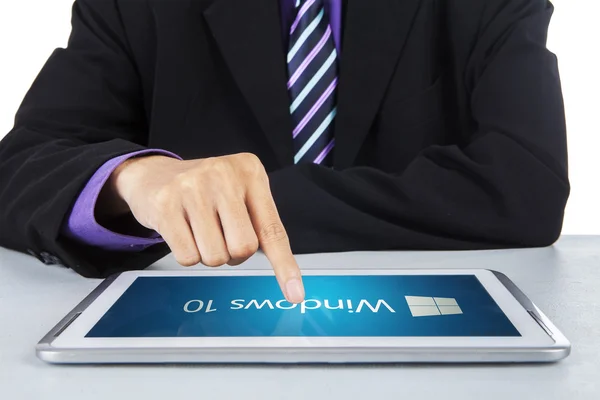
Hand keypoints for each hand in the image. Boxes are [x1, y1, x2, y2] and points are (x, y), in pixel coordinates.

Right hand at [101, 153, 304, 303]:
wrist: (153, 174)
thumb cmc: (206, 191)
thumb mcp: (240, 192)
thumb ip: (262, 223)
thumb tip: (288, 279)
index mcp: (250, 171)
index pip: (272, 229)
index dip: (285, 265)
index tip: (296, 295)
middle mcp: (223, 174)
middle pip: (243, 248)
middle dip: (234, 253)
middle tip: (221, 233)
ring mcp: (192, 188)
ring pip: (215, 257)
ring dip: (209, 254)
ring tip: (200, 229)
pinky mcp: (165, 205)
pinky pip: (187, 257)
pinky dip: (188, 254)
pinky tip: (182, 230)